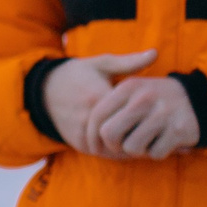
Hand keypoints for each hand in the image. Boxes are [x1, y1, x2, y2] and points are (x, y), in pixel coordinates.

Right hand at [42, 49, 158, 155]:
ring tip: (146, 138)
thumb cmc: (78, 74)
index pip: (131, 114)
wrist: (45, 92)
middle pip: (125, 135)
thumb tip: (155, 53)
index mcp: (98, 97)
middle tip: (159, 132)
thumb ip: (129, 62)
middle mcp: (89, 118)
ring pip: (114, 149)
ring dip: (130, 146)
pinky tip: (129, 142)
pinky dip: (117, 151)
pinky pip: (103, 153)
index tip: (160, 114)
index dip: (148, 117)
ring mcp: (83, 134)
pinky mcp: (79, 144)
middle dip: (141, 135)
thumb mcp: (101, 63)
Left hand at [80, 73, 200, 159]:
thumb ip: (107, 106)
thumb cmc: (154, 99)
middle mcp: (144, 97)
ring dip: (139, 150)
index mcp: (128, 87)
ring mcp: (162, 113)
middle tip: (125, 143)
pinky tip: (165, 141)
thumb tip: (86, 137)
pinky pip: (155, 154)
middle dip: (114, 146)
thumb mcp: (132, 90)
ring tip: (148, 138)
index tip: (97, 145)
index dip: (92, 136)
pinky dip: (158, 152)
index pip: (96, 116)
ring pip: (132, 148)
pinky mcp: (178, 130)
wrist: (198, 98)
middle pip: (109, 134)